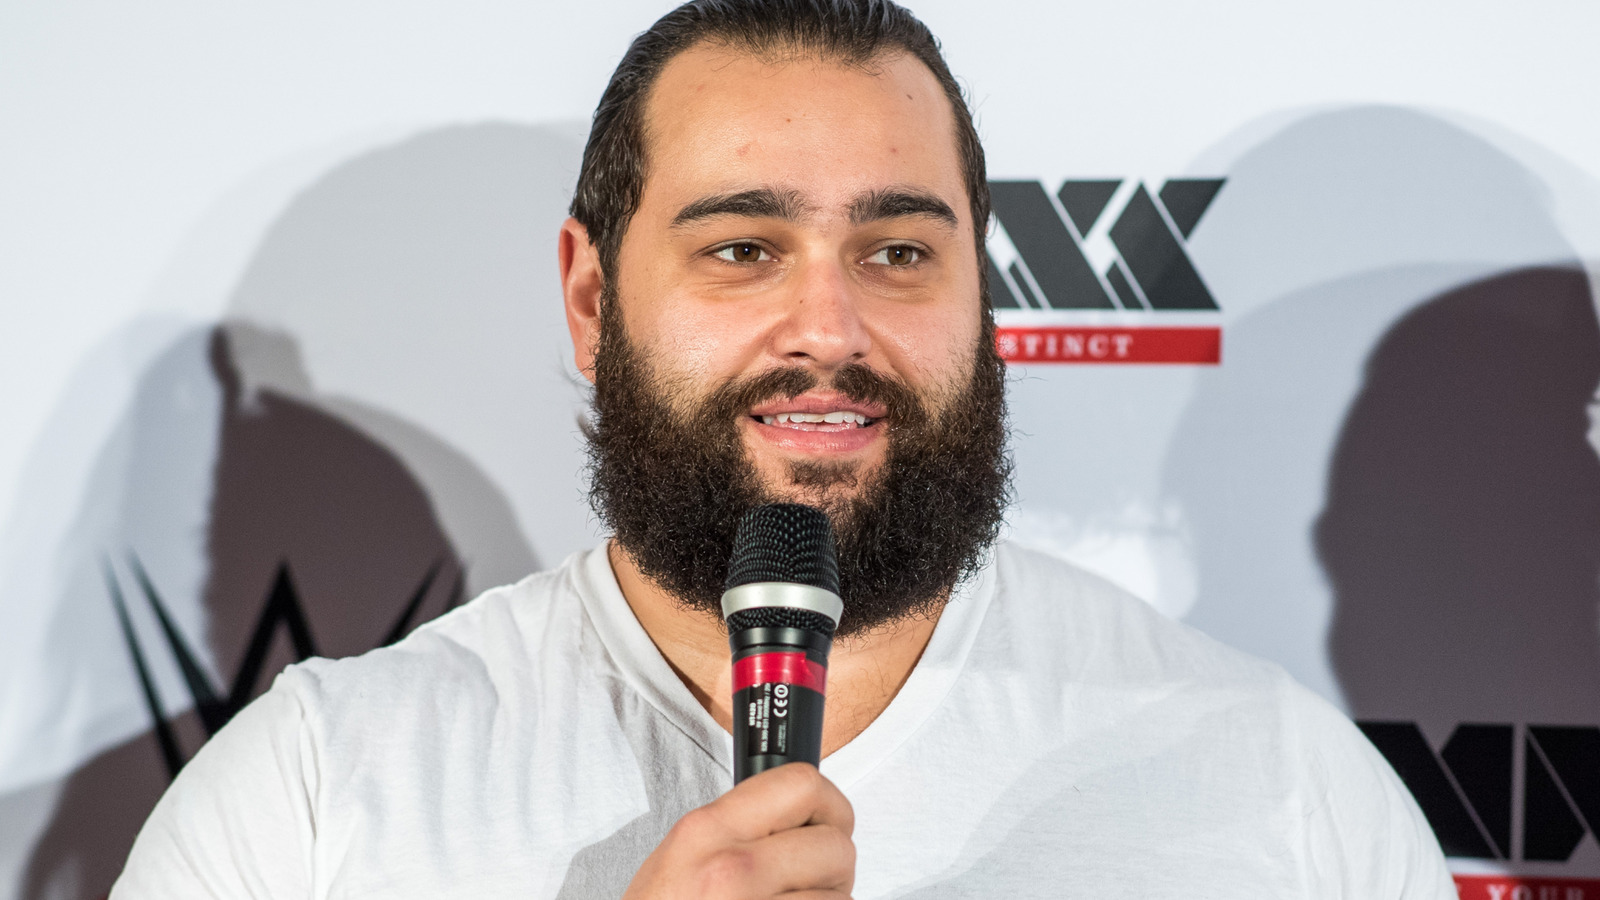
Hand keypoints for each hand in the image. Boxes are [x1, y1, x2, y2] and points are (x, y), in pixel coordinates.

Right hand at [622, 762, 855, 898]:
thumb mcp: (679, 857)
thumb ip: (735, 829)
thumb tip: (799, 815)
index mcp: (707, 831)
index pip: (801, 783)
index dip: (828, 804)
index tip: (826, 824)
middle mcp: (732, 869)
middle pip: (835, 845)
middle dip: (834, 867)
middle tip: (812, 881)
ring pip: (838, 898)